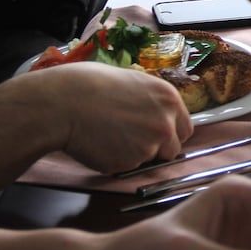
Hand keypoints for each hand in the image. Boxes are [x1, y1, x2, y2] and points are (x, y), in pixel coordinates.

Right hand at [37, 62, 193, 172]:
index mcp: (169, 99)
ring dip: (135, 155)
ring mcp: (149, 145)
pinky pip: (127, 167)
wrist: (65, 102)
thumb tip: (155, 111)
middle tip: (132, 140)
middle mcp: (166, 123)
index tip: (156, 134)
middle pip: (173, 149)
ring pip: (149, 160)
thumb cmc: (91, 85)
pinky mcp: (129, 163)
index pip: (185, 128)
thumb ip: (151, 101)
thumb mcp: (133, 82)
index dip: (170, 133)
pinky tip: (100, 144)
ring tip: (110, 136)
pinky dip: (116, 161)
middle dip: (158, 149)